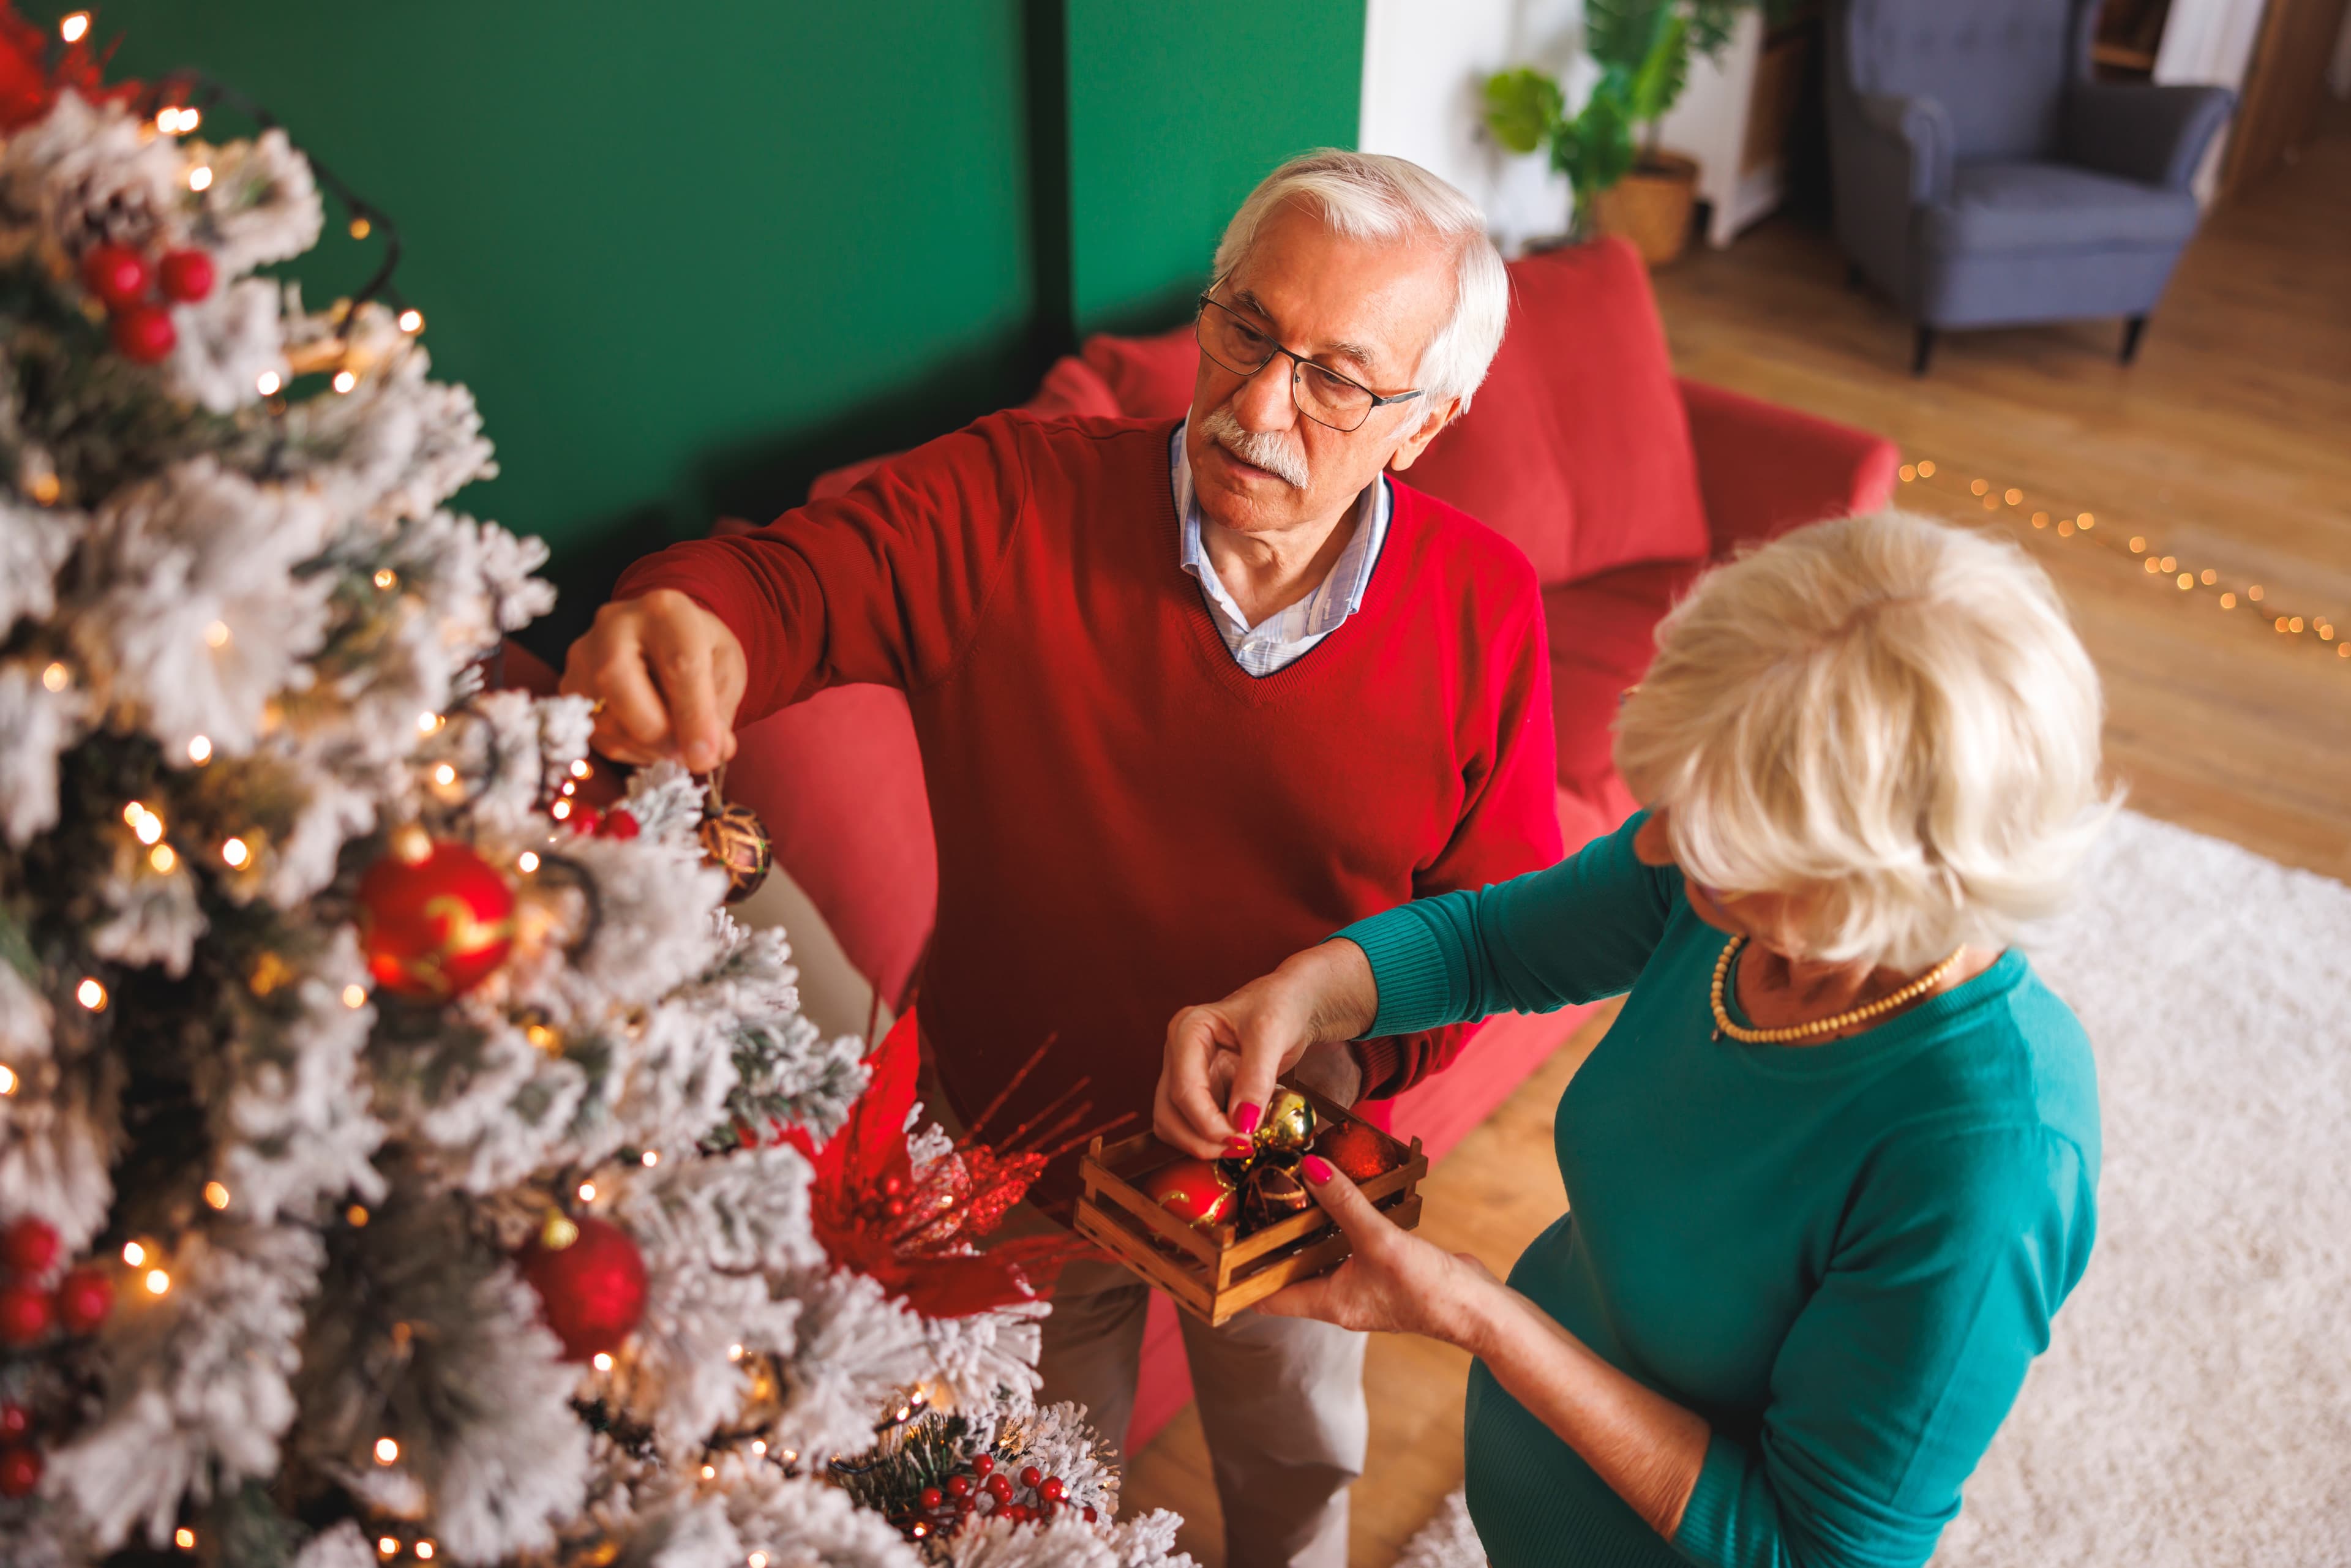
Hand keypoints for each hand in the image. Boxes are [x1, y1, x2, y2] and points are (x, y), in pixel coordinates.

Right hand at [560, 589, 747, 769]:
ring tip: (677, 744)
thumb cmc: (699, 648)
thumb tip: (711, 752)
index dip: (694, 716)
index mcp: (665, 610)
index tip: (708, 756)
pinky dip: (631, 750)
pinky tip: (653, 740)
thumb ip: (720, 708)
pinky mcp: (570, 687)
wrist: (661, 634)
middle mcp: (614, 625)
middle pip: (617, 680)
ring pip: (605, 716)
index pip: (678, 664)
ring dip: (648, 748)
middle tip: (688, 757)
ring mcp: (584, 655)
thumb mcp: (726, 668)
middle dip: (657, 732)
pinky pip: (596, 734)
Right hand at [1154, 969, 1320, 1161]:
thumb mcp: (1271, 1034)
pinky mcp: (1201, 1090)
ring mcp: (1187, 1073)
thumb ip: (1255, 1078)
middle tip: (1243, 1147)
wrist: (1292, 1005)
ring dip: (1203, 1143)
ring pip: (1174, 1124)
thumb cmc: (1279, 1006)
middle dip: (1201, 1139)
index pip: (1184, 1090)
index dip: (1209, 1123)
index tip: (1243, 1139)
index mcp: (1187, 1031)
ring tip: (1244, 1143)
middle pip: (1169, 1113)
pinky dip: (1213, 1138)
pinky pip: (1194, 1125)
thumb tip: (1242, 1124)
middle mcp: (1178, 1054)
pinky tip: (1242, 1134)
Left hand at [1256, 1159, 1501, 1345]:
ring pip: (1318, 1258)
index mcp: (1328, 1303)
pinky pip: (1347, 1248)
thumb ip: (1344, 1203)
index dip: (1239, 1278)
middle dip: (1270, 1244)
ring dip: (1304, 1232)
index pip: (1267, 1298)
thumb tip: (1310, 1166)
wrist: (1478, 1307)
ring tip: (1284, 1193)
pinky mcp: (1382, 1272)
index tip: (1217, 1250)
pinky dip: (1336, 1227)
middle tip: (1248, 1204)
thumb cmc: (1428, 1289)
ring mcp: (1361, 1287)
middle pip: (1289, 1273)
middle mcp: (1339, 1299)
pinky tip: (1336, 1200)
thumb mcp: (1379, 1241)